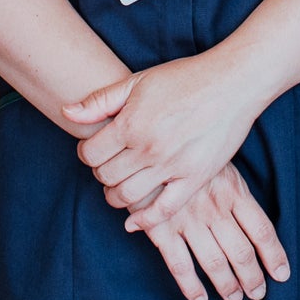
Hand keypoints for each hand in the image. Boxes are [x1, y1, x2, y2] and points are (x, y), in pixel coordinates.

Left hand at [66, 52, 263, 231]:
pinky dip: (144, 221)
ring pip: (128, 197)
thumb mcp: (138, 81)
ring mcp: (172, 166)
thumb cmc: (185, 78)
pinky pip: (163, 211)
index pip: (91, 155)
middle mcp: (148, 148)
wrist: (232, 83)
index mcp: (131, 124)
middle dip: (102, 173)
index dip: (87, 154)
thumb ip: (100, 101)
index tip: (95, 150)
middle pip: (107, 177)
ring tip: (120, 187)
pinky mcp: (195, 178)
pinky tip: (133, 222)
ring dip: (116, 196)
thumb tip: (67, 112)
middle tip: (110, 166)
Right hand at [132, 163, 290, 299]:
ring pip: (215, 262)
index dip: (274, 256)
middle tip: (257, 293)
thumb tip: (254, 223)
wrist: (144, 142)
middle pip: (242, 252)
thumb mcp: (218, 163)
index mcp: (233, 191)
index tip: (281, 275)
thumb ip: (234, 192)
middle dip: (253, 278)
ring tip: (235, 298)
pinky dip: (192, 287)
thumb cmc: (186, 153)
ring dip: (228, 285)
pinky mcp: (161, 228)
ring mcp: (188, 220)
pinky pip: (180, 265)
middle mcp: (214, 208)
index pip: (261, 230)